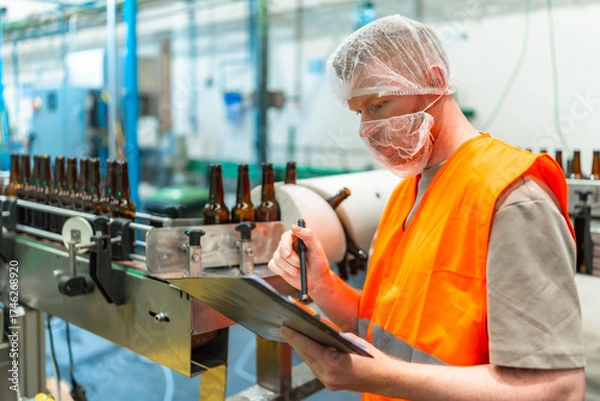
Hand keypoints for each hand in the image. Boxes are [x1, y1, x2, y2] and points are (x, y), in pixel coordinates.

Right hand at [268, 224, 331, 294]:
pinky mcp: (276, 264)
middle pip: (280, 250)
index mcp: (296, 236)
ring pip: (277, 259)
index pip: (285, 237)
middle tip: (301, 266)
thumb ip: (308, 235)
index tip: (288, 255)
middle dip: (292, 261)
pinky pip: (273, 266)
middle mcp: (286, 244)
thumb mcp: (317, 248)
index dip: (285, 246)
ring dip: (290, 268)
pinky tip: (292, 272)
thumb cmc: (318, 262)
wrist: (316, 279)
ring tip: (299, 270)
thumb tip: (294, 227)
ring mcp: (280, 254)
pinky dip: (283, 272)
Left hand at [281, 326, 396, 392]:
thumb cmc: (373, 360)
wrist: (385, 379)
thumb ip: (334, 337)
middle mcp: (328, 376)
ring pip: (309, 363)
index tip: (285, 328)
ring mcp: (329, 382)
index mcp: (333, 364)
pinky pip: (316, 368)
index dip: (295, 336)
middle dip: (296, 342)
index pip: (308, 347)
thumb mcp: (353, 341)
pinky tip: (308, 349)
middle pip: (305, 356)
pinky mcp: (331, 384)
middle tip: (287, 329)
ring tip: (295, 337)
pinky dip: (312, 357)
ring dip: (302, 350)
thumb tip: (321, 330)